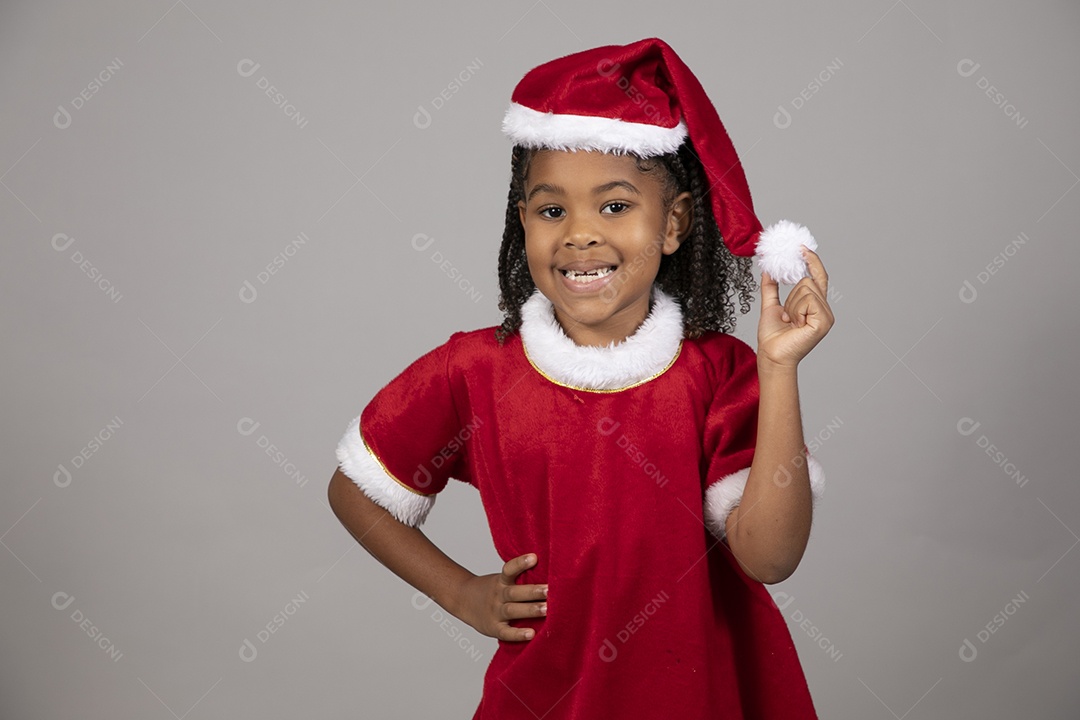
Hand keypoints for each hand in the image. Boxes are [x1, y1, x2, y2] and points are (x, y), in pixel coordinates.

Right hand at [453, 553, 546, 640]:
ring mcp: (495, 612)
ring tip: (547, 610)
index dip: (520, 563)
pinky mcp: (494, 628)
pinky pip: (506, 632)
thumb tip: (550, 572)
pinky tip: (532, 634)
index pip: (509, 569)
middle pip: (515, 592)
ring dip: (530, 610)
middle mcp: (498, 595)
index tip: (534, 557)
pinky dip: (518, 634)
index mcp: (501, 581)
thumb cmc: (492, 590)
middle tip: (550, 590)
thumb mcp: (501, 580)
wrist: (462, 600)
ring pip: (513, 610)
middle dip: (533, 591)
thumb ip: (520, 578)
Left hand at [758, 246, 833, 368]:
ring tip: (790, 322)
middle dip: (790, 297)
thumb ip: (770, 287)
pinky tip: (795, 325)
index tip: (801, 248)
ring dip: (791, 306)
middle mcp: (824, 309)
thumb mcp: (770, 306)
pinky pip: (808, 299)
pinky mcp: (824, 321)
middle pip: (807, 281)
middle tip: (786, 317)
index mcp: (814, 305)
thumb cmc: (772, 336)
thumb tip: (768, 269)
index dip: (812, 261)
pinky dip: (795, 311)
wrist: (771, 355)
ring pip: (806, 288)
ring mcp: (826, 316)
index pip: (817, 277)